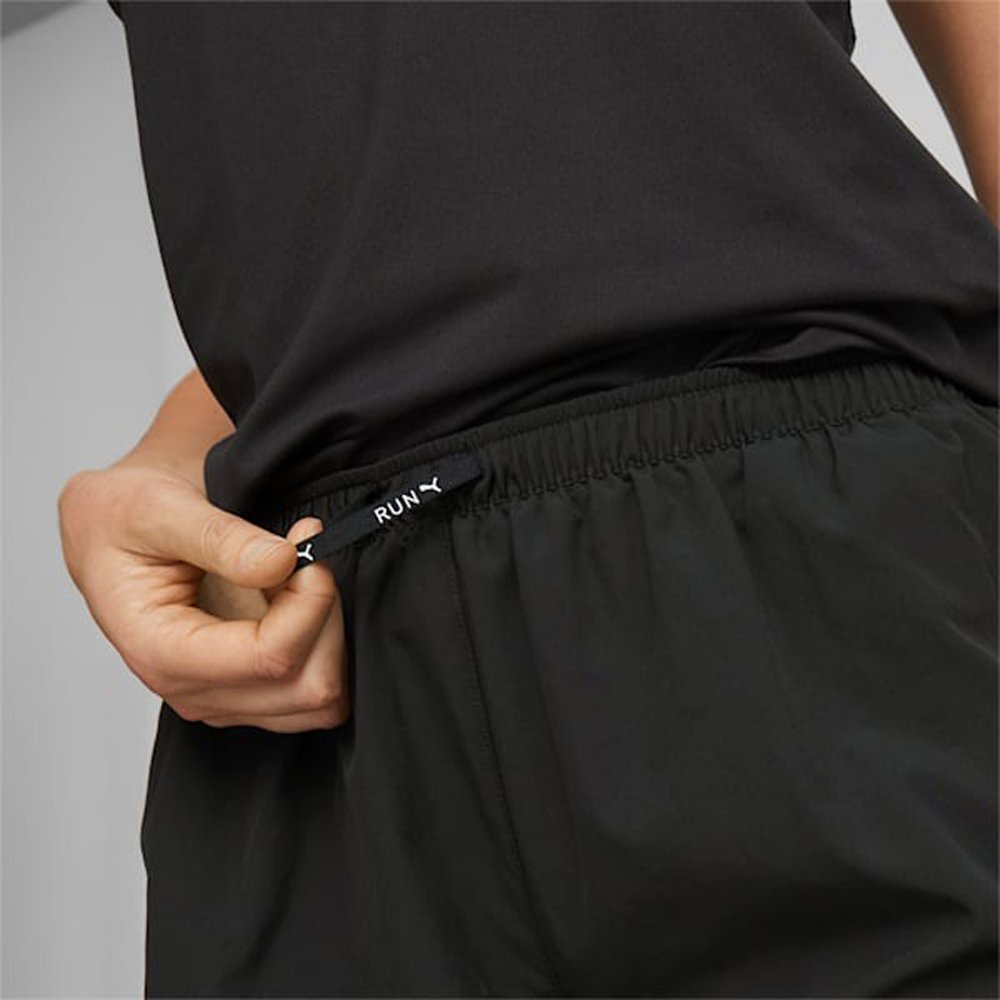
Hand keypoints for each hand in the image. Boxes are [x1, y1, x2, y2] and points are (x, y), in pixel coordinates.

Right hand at [57, 464, 348, 733]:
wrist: (109, 528)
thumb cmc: (121, 520)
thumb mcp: (159, 508)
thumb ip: (221, 538)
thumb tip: (281, 562)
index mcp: (163, 652)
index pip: (272, 657)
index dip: (311, 601)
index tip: (308, 543)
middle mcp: (193, 689)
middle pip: (308, 686)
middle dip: (325, 616)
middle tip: (307, 557)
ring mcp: (222, 696)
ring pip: (319, 697)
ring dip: (327, 631)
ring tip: (297, 578)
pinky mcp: (244, 689)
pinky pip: (312, 689)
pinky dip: (322, 643)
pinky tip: (295, 599)